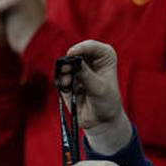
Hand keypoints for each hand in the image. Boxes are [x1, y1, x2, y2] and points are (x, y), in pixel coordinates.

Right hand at [61, 40, 130, 154]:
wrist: (100, 120)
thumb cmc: (106, 101)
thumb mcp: (99, 88)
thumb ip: (86, 74)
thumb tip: (73, 62)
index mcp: (104, 55)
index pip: (91, 46)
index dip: (81, 48)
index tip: (72, 54)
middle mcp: (90, 58)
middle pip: (75, 52)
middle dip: (69, 61)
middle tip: (66, 70)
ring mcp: (77, 68)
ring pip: (64, 63)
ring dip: (63, 72)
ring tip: (68, 82)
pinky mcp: (68, 78)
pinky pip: (59, 76)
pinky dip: (61, 81)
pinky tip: (67, 89)